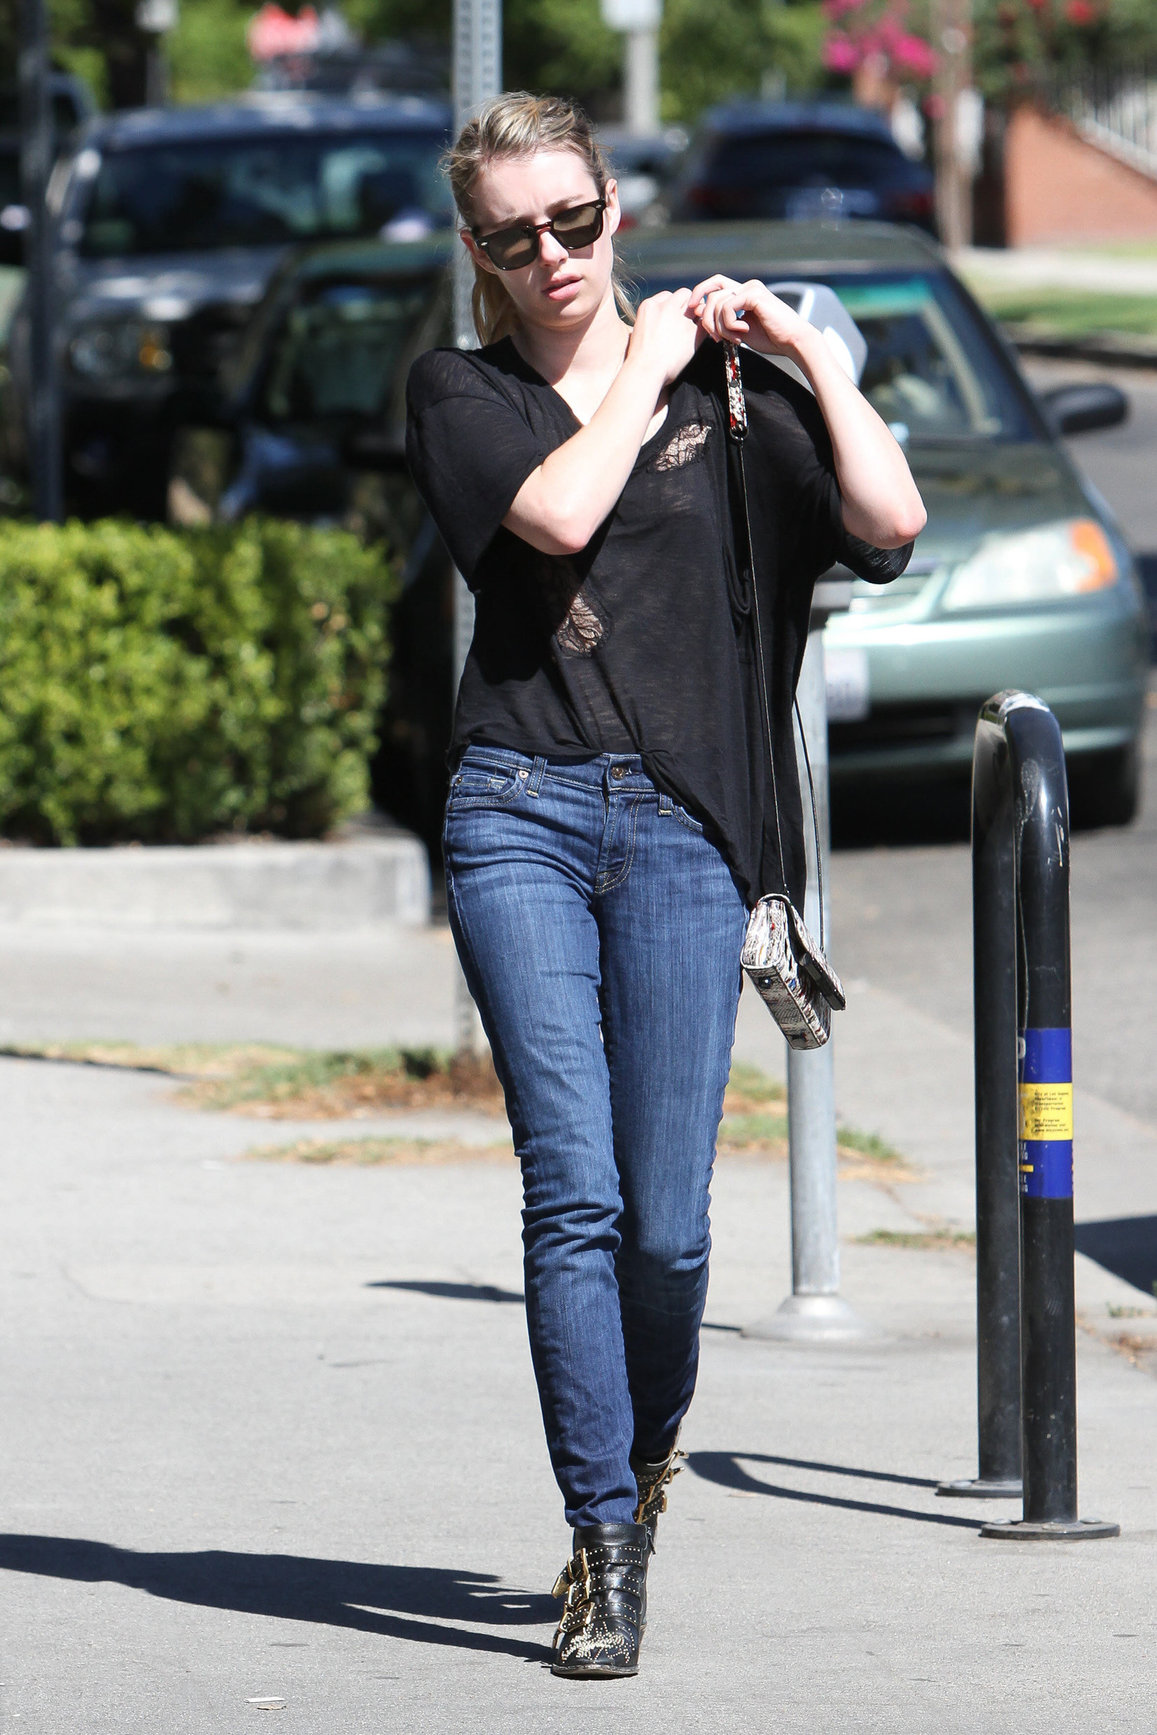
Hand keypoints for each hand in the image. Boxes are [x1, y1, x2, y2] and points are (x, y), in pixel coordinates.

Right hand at [626, 287, 702, 386]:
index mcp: (650, 305)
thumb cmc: (640, 358)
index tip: (671, 319)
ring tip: (691, 330)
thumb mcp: (639, 330)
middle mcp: (666, 307)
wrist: (645, 370)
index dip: (672, 306)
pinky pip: (704, 322)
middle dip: (688, 306)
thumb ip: (652, 319)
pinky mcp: (692, 331)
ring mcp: (681, 318)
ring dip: (697, 314)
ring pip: (698, 305)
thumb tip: (663, 321)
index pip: (668, 295)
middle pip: (685, 295)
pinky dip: (703, 329)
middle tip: (686, 321)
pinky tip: (697, 338)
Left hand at [691, 275, 811, 358]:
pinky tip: (743, 332)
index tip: (691, 310)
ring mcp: (751, 288)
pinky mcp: (754, 294)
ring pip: (718, 302)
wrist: (792, 341)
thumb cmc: (770, 338)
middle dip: (707, 318)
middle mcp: (746, 286)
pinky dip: (730, 324)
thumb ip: (721, 321)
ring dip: (721, 327)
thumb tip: (699, 311)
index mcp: (743, 292)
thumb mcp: (738, 330)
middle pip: (712, 293)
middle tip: (716, 339)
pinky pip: (728, 308)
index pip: (714, 285)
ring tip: (735, 339)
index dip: (700, 293)